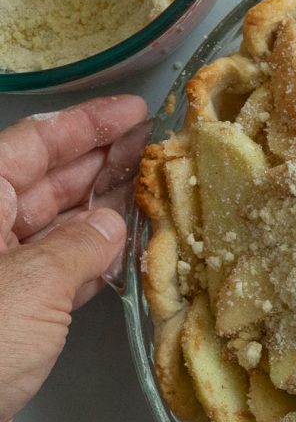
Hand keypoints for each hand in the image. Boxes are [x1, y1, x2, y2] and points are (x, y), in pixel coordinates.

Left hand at [0, 96, 147, 421]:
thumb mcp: (31, 285)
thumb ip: (80, 244)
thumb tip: (112, 221)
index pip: (33, 144)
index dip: (87, 123)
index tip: (134, 110)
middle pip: (47, 179)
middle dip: (101, 160)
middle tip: (155, 147)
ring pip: (56, 224)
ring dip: (104, 208)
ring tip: (153, 191)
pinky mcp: (11, 311)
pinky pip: (59, 267)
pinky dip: (94, 256)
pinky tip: (127, 248)